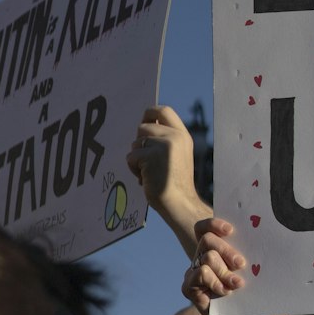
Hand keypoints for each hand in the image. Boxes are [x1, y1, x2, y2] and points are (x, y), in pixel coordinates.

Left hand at [127, 105, 207, 255]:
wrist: (181, 204)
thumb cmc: (174, 183)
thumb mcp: (176, 154)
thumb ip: (164, 139)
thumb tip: (142, 127)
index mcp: (182, 135)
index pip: (163, 110)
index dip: (150, 114)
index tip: (144, 123)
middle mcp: (175, 137)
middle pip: (143, 127)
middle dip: (139, 143)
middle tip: (146, 160)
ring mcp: (163, 146)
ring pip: (135, 143)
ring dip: (136, 159)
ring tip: (149, 173)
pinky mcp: (151, 157)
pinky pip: (131, 157)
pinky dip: (134, 169)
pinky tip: (146, 179)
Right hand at [182, 218, 245, 314]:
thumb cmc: (251, 291)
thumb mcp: (252, 269)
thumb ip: (248, 253)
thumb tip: (256, 237)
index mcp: (216, 248)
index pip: (204, 228)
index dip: (213, 224)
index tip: (231, 231)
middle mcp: (202, 256)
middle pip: (208, 240)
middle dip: (227, 251)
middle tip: (241, 264)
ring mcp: (193, 271)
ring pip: (208, 257)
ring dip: (225, 272)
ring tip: (237, 284)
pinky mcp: (188, 286)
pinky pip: (200, 273)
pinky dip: (215, 282)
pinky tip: (225, 292)